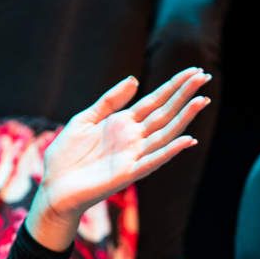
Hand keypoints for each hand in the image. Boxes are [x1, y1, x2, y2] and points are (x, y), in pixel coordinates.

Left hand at [27, 68, 210, 250]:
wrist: (53, 186)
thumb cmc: (66, 156)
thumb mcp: (85, 119)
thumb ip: (110, 101)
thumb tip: (135, 79)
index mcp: (123, 123)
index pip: (155, 100)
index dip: (174, 86)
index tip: (194, 72)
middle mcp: (133, 138)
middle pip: (165, 112)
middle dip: (184, 95)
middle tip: (205, 76)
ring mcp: (133, 155)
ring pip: (165, 133)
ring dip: (184, 118)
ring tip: (202, 100)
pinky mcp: (128, 173)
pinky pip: (153, 161)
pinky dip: (170, 151)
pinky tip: (187, 140)